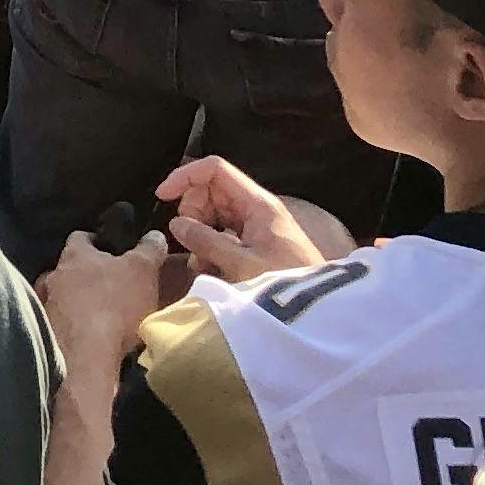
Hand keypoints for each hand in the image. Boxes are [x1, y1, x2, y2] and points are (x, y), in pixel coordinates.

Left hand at [38, 226, 168, 375]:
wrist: (85, 353)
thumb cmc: (114, 302)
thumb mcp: (141, 271)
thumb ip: (148, 251)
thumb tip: (156, 234)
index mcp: (74, 254)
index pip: (81, 237)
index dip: (98, 242)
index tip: (113, 252)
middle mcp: (54, 274)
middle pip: (72, 268)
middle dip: (89, 275)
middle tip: (112, 287)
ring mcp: (47, 303)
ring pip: (65, 296)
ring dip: (80, 302)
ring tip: (103, 314)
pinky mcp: (47, 331)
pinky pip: (63, 321)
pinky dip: (75, 325)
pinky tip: (91, 334)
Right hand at [161, 158, 338, 281]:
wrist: (321, 314)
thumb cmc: (285, 284)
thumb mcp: (242, 264)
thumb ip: (207, 242)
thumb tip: (176, 223)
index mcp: (257, 203)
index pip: (215, 169)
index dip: (186, 176)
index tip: (163, 197)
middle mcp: (255, 209)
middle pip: (210, 192)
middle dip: (192, 214)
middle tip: (190, 243)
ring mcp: (256, 228)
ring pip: (214, 216)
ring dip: (201, 236)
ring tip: (202, 265)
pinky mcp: (256, 246)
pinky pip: (224, 235)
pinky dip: (211, 249)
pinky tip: (212, 270)